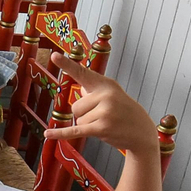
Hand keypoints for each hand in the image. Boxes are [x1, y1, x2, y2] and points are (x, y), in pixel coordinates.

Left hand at [43, 54, 159, 155]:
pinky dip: (61, 134)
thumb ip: (93, 91)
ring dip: (88, 126)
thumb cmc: (123, 112)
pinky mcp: (102, 128)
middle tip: (104, 116)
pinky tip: (48, 134)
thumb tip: (80, 92)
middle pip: (75, 106)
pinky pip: (75, 130)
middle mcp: (105, 95)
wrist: (142, 133)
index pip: (82, 73)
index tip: (54, 55)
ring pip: (77, 120)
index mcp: (105, 84)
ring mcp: (105, 112)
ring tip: (106, 124)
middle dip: (84, 115)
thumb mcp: (112, 95)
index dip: (66, 64)